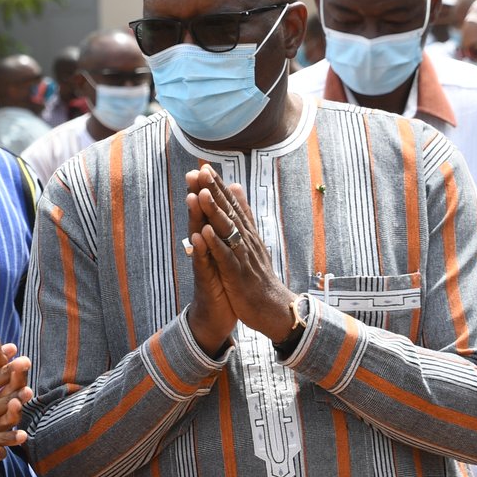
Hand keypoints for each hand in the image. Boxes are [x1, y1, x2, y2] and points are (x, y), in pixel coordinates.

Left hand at [190, 165, 296, 341]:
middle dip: (214, 191)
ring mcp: (243, 257)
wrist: (275, 308)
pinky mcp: (238, 275)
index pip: (230, 205)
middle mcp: (246, 241)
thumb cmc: (260, 276)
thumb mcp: (252, 241)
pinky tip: (206, 231)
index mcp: (246, 233)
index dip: (217, 186)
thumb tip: (235, 186)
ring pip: (227, 230)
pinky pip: (226, 257)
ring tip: (201, 193)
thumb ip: (242, 214)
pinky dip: (216, 244)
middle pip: (228, 212)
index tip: (204, 167)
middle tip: (201, 171)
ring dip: (214, 211)